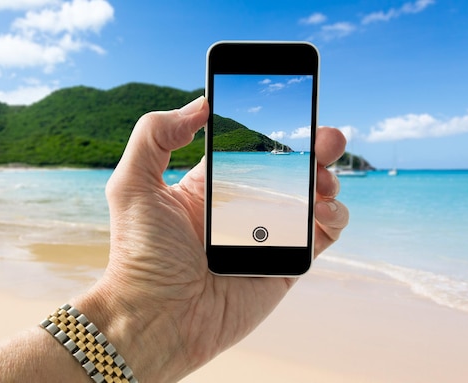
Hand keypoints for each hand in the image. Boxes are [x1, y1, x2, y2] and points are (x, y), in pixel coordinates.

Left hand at [85, 96, 348, 381]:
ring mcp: (267, 236)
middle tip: (326, 134)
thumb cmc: (139, 255)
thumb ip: (155, 135)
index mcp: (210, 188)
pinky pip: (323, 235)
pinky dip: (334, 216)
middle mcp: (242, 209)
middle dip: (314, 147)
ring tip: (323, 174)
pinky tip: (323, 207)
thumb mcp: (132, 184)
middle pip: (289, 171)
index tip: (290, 107)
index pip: (251, 151)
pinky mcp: (287, 264)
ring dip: (327, 178)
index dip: (273, 130)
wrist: (157, 317)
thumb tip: (200, 104)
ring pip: (313, 198)